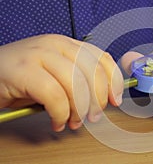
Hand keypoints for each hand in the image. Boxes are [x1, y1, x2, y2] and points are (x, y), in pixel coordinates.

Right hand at [0, 34, 123, 131]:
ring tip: (73, 121)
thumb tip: (104, 97)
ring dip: (79, 110)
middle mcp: (56, 45)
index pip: (102, 58)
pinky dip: (60, 114)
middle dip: (98, 100)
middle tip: (93, 116)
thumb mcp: (57, 74)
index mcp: (67, 44)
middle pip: (93, 72)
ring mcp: (39, 55)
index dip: (114, 81)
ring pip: (76, 84)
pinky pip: (54, 96)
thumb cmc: (24, 77)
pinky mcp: (23, 70)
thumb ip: (80, 79)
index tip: (115, 100)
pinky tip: (57, 121)